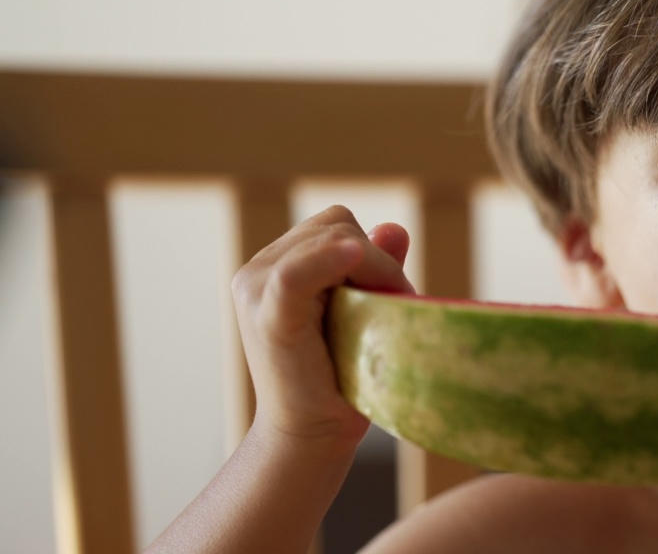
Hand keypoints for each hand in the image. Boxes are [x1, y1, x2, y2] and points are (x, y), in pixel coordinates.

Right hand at [231, 205, 415, 447]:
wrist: (310, 437)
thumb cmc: (340, 379)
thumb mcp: (362, 312)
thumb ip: (374, 268)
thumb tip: (395, 227)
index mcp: (276, 264)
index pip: (335, 224)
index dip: (375, 250)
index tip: (396, 292)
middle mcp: (257, 269)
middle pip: (336, 225)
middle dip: (377, 259)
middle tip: (393, 305)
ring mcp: (256, 290)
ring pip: (329, 240)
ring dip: (373, 269)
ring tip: (381, 314)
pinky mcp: (267, 317)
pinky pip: (295, 274)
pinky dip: (327, 261)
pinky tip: (353, 256)